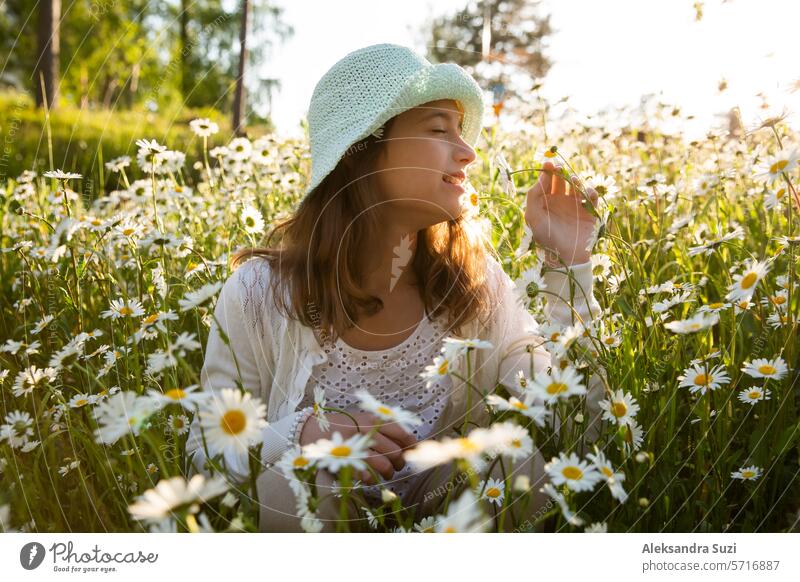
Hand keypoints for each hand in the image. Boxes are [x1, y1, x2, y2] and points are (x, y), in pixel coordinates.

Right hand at [299, 410, 416, 484]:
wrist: (312, 430)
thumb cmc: (343, 426)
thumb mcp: (364, 419)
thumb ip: (384, 428)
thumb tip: (409, 443)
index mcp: (374, 420)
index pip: (402, 434)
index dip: (411, 446)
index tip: (411, 451)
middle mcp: (368, 433)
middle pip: (396, 452)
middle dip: (400, 462)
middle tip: (397, 465)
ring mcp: (357, 448)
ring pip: (385, 466)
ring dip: (388, 473)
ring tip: (386, 473)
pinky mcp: (347, 463)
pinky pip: (368, 476)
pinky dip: (372, 479)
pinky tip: (369, 476)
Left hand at [524, 160, 599, 265]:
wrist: (566, 258)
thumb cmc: (545, 239)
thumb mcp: (533, 217)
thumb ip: (533, 196)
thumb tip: (541, 177)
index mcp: (545, 201)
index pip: (546, 180)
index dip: (547, 170)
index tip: (548, 163)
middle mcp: (560, 200)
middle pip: (562, 179)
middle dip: (562, 172)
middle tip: (561, 169)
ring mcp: (575, 205)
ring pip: (577, 185)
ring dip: (576, 180)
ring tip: (573, 182)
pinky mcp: (589, 212)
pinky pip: (592, 196)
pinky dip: (591, 191)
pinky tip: (587, 193)